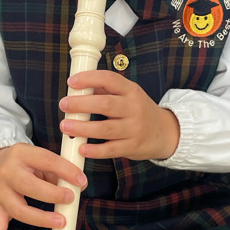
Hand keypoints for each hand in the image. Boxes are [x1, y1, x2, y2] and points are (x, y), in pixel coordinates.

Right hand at [0, 143, 87, 229]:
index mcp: (21, 154)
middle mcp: (7, 172)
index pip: (46, 160)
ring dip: (39, 218)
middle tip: (70, 199)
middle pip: (28, 185)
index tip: (81, 181)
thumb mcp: (38, 157)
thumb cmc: (23, 162)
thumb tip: (79, 184)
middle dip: (52, 194)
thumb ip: (57, 170)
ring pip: (17, 209)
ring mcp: (0, 192)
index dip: (66, 171)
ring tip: (60, 222)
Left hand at [59, 71, 179, 161]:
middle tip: (64, 105)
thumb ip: (105, 91)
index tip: (71, 82)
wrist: (165, 133)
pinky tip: (82, 148)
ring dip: (83, 128)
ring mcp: (134, 128)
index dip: (89, 79)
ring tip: (66, 126)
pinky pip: (111, 149)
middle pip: (105, 104)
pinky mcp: (133, 146)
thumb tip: (77, 88)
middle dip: (81, 104)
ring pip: (106, 128)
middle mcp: (134, 108)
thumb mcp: (128, 96)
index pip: (109, 79)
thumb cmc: (139, 111)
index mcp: (131, 91)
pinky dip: (95, 150)